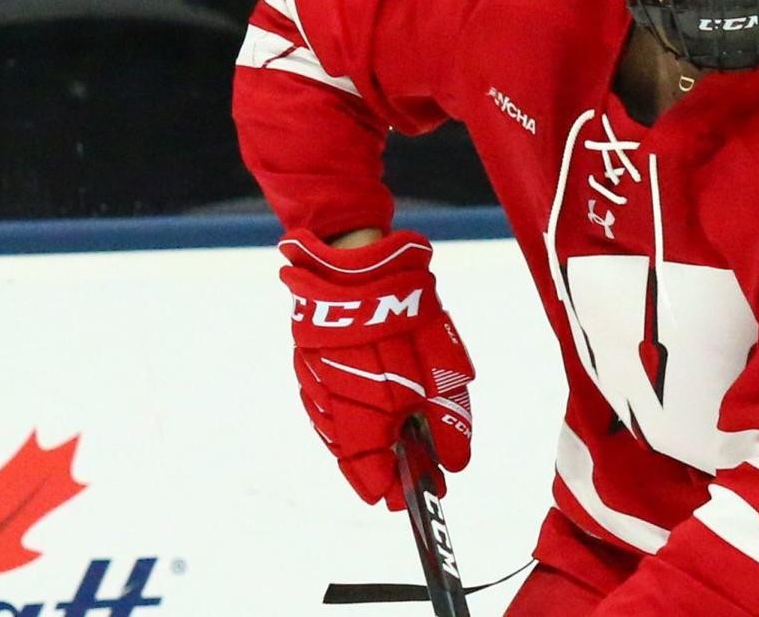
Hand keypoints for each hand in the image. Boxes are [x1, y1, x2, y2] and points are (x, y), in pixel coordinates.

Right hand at [278, 228, 473, 508]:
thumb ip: (447, 413)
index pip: (377, 464)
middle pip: (353, 454)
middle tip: (397, 490)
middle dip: (378, 475)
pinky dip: (342, 424)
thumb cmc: (407, 306)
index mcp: (374, 394)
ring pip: (335, 434)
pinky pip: (322, 408)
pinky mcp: (304, 367)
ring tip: (382, 461)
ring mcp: (315, 382)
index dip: (394, 487)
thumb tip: (454, 462)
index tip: (412, 498)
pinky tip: (360, 426)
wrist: (354, 260)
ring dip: (358, 452)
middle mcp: (338, 395)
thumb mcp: (441, 359)